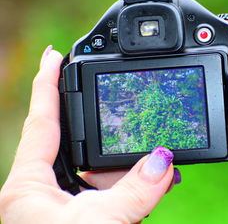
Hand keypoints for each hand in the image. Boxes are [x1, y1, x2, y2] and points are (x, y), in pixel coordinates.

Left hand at [0, 47, 178, 223]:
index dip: (47, 84)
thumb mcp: (98, 222)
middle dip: (109, 131)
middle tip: (129, 111)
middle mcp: (45, 193)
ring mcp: (65, 206)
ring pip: (102, 173)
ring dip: (132, 169)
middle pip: (79, 145)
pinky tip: (156, 185)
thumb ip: (133, 192)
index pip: (41, 122)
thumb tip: (163, 161)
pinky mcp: (83, 218)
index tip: (53, 55)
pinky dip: (135, 189)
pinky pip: (112, 193)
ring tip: (161, 165)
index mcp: (29, 187)